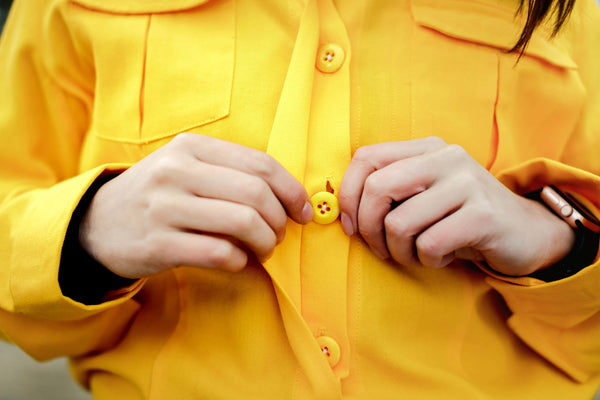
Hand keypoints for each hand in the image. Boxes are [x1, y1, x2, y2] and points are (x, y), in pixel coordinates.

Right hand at [79, 133, 312, 277]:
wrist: (99, 223)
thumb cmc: (159, 195)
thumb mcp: (187, 166)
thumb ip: (232, 172)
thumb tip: (290, 197)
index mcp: (191, 146)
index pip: (260, 165)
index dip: (292, 191)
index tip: (303, 212)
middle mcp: (177, 171)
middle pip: (256, 194)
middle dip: (280, 220)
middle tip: (280, 234)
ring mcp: (165, 207)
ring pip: (243, 222)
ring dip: (266, 242)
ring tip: (263, 249)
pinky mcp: (158, 244)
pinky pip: (220, 253)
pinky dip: (241, 260)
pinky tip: (238, 260)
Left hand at [338, 137, 574, 275]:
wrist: (524, 232)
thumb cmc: (459, 218)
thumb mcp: (423, 196)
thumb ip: (389, 192)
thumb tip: (343, 213)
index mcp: (426, 148)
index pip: (366, 157)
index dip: (348, 196)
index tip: (351, 227)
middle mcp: (446, 157)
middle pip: (377, 189)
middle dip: (368, 229)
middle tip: (381, 249)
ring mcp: (467, 183)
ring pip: (399, 224)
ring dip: (400, 252)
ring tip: (418, 254)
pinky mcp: (483, 215)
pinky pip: (429, 244)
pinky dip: (427, 260)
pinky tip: (441, 257)